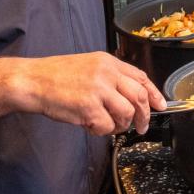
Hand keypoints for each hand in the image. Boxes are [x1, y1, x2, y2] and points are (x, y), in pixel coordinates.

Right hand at [17, 52, 166, 134]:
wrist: (32, 81)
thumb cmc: (56, 76)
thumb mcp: (88, 66)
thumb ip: (109, 77)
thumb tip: (131, 97)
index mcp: (108, 62)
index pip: (141, 77)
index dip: (154, 93)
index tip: (161, 106)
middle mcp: (106, 73)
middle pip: (139, 96)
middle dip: (144, 115)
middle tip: (141, 127)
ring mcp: (98, 90)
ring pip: (126, 113)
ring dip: (120, 125)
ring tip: (106, 125)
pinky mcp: (89, 107)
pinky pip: (107, 126)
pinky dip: (101, 131)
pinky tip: (90, 125)